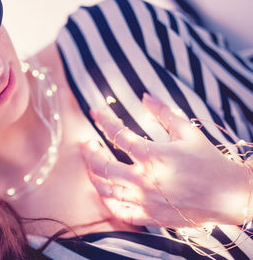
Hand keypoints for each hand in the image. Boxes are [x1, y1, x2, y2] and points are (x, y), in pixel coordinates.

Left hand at [80, 93, 251, 226]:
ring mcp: (145, 200)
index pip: (117, 134)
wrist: (228, 196)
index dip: (103, 120)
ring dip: (92, 176)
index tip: (94, 113)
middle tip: (84, 144)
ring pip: (105, 190)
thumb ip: (164, 112)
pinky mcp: (150, 216)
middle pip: (102, 165)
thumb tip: (144, 96)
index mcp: (152, 155)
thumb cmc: (209, 161)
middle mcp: (144, 179)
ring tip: (90, 166)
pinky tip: (104, 193)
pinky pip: (120, 213)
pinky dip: (107, 203)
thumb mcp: (188, 132)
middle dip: (88, 152)